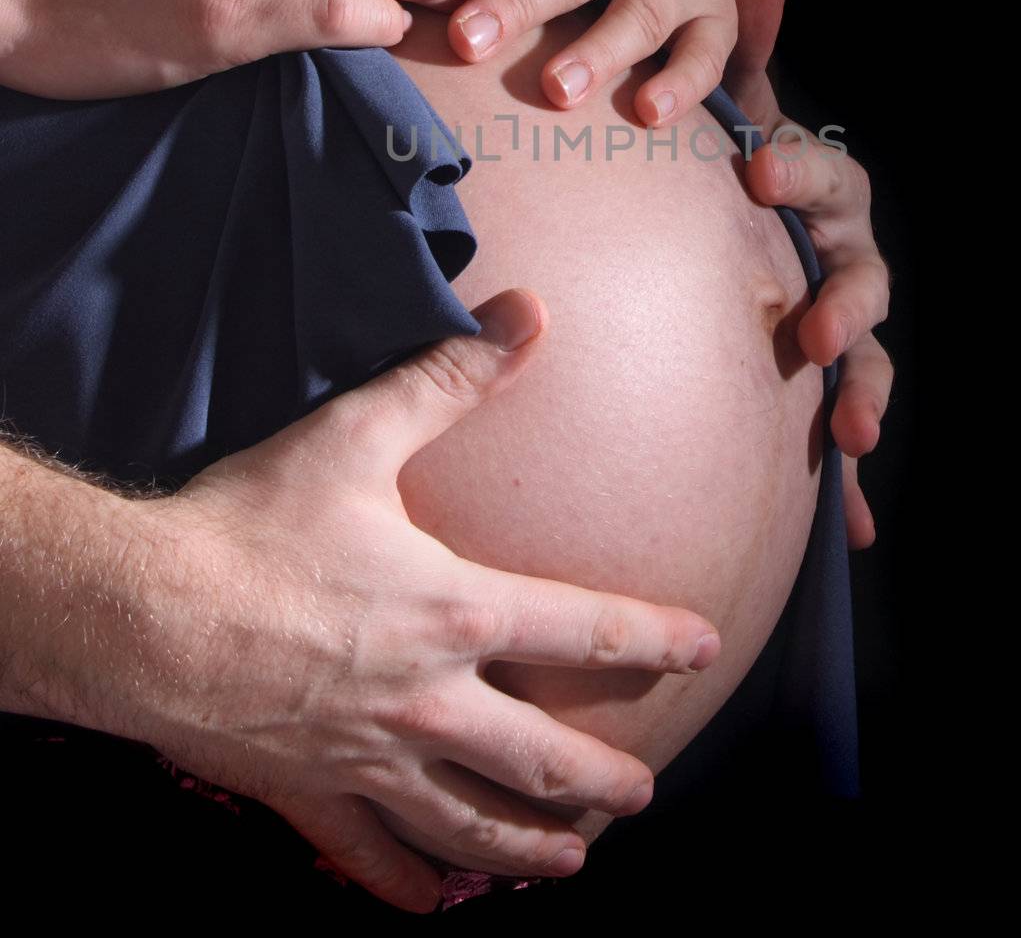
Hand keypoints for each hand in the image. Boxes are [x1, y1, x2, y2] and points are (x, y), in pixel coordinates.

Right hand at [129, 289, 721, 913]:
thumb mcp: (357, 433)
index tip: (704, 649)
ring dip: (525, 845)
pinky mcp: (306, 791)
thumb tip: (530, 315)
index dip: (653, 639)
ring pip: (468, 821)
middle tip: (642, 797)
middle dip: (601, 782)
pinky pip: (367, 853)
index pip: (583, 629)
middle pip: (541, 758)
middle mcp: (428, 700)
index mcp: (454, 613)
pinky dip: (404, 881)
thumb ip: (451, 377)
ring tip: (569, 862)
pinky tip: (428, 899)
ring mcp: (368, 757)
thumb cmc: (251, 524)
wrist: (142, 614)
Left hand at [724, 0, 893, 549]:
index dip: (803, 170)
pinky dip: (854, 473)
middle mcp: (838, 252)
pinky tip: (857, 528)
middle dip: (850, 296)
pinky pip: (845, 420)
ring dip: (867, 389)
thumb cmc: (727, 169)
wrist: (725, 232)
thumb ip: (744, 50)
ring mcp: (837, 316)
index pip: (826, 173)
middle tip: (818, 321)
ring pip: (871, 351)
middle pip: (865, 269)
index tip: (758, 166)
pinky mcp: (824, 378)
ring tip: (852, 429)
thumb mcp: (729, 112)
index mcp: (815, 188)